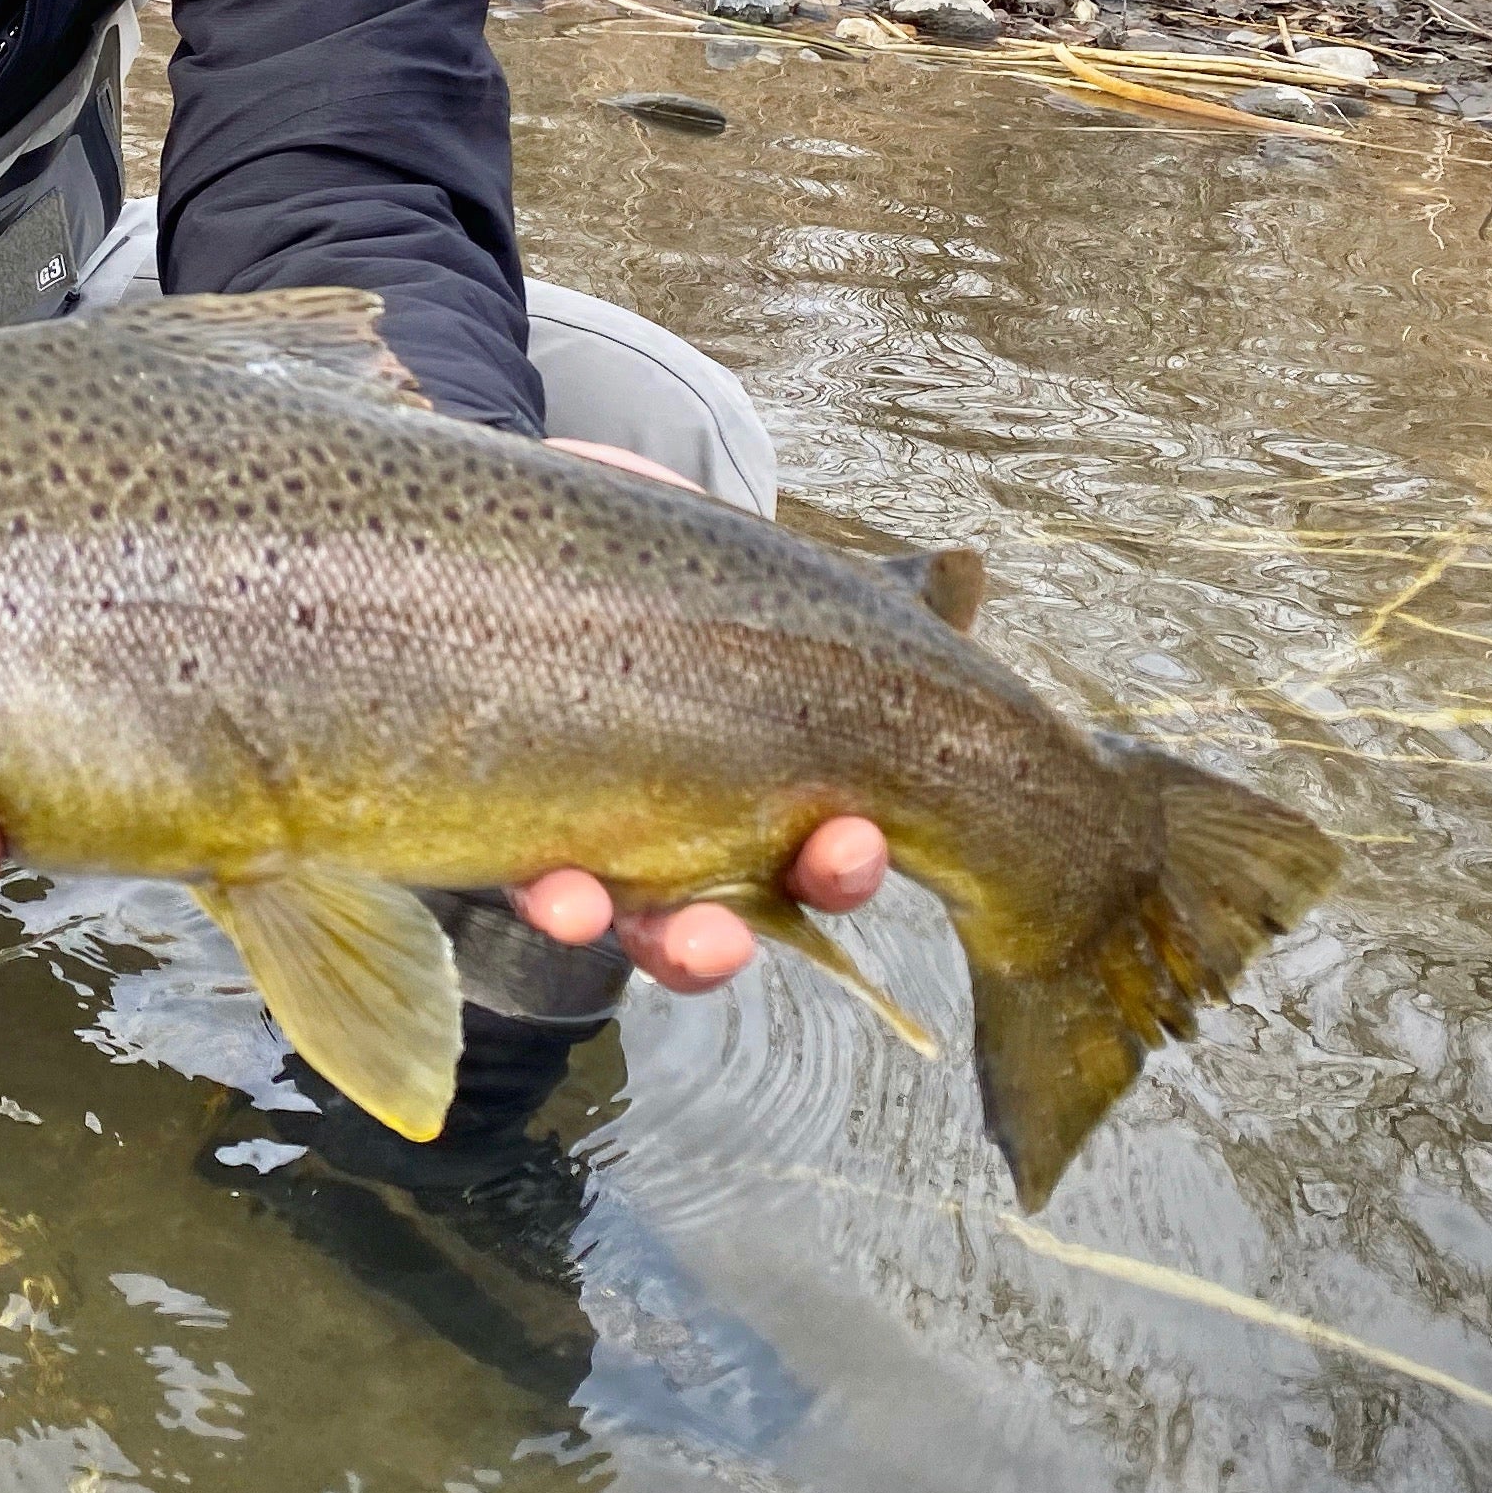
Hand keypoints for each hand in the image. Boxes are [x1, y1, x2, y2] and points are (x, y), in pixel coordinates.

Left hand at [517, 435, 889, 993]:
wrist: (527, 548)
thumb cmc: (656, 571)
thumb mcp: (742, 565)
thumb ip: (840, 582)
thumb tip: (967, 571)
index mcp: (770, 784)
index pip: (823, 849)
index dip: (844, 864)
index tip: (855, 837)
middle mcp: (694, 832)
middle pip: (743, 913)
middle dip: (777, 919)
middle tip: (752, 906)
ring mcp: (608, 847)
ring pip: (651, 928)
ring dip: (673, 944)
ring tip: (681, 934)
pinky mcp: (524, 835)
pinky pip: (544, 890)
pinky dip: (558, 901)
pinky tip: (558, 891)